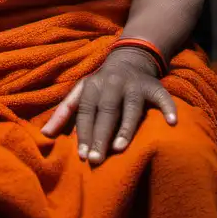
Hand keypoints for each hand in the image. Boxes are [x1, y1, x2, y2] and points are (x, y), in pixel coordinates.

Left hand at [41, 47, 176, 164]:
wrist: (130, 58)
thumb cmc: (101, 84)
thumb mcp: (80, 92)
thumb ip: (63, 113)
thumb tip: (44, 134)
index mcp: (92, 86)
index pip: (86, 112)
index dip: (84, 133)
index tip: (83, 156)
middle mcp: (113, 84)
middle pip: (106, 112)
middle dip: (100, 135)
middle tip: (97, 159)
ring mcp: (134, 85)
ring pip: (131, 107)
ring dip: (126, 127)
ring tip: (120, 148)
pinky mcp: (154, 86)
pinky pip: (163, 97)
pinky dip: (168, 108)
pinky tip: (172, 123)